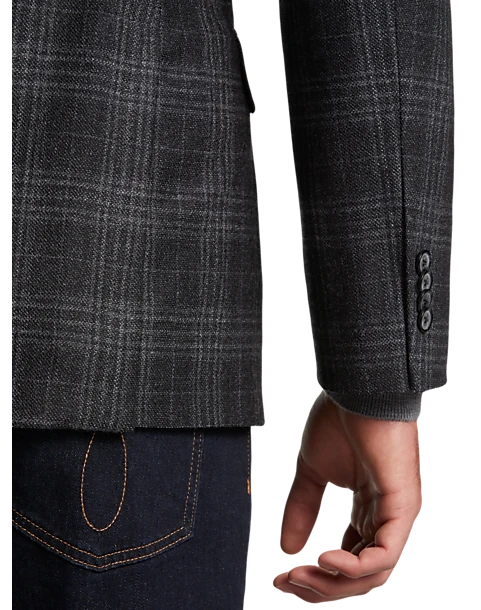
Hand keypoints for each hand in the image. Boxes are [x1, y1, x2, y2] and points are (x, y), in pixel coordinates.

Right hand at [272, 391, 422, 602]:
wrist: (357, 388)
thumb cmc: (341, 420)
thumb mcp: (312, 471)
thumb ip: (301, 507)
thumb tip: (287, 547)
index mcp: (369, 508)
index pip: (349, 558)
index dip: (317, 574)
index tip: (281, 576)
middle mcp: (385, 516)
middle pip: (360, 573)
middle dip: (321, 586)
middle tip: (286, 583)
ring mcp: (396, 512)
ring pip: (373, 572)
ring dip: (333, 582)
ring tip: (300, 575)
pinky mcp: (402, 504)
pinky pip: (384, 552)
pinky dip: (355, 565)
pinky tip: (325, 559)